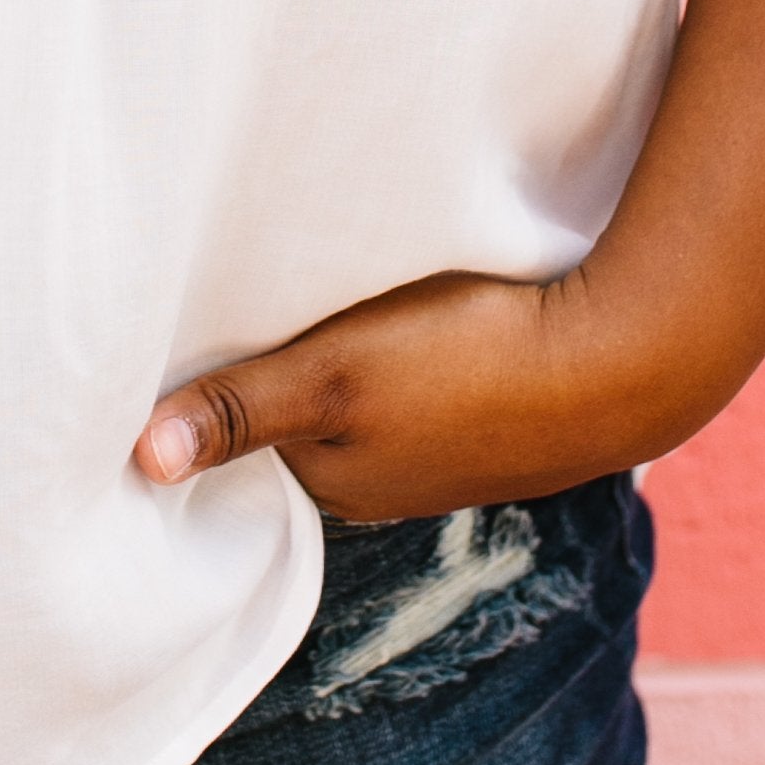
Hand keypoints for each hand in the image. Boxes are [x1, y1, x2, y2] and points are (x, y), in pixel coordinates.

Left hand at [133, 260, 696, 522]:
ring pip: (360, 393)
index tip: (191, 317)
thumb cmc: (469, 363)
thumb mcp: (335, 377)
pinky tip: (407, 303)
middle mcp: (383, 479)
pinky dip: (400, 345)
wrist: (623, 359)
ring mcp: (441, 448)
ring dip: (342, 348)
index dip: (218, 375)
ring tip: (325, 285)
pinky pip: (418, 377)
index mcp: (336, 481)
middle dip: (274, 361)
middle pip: (300, 412)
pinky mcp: (490, 407)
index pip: (245, 429)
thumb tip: (142, 460)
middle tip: (245, 284)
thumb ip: (242, 408)